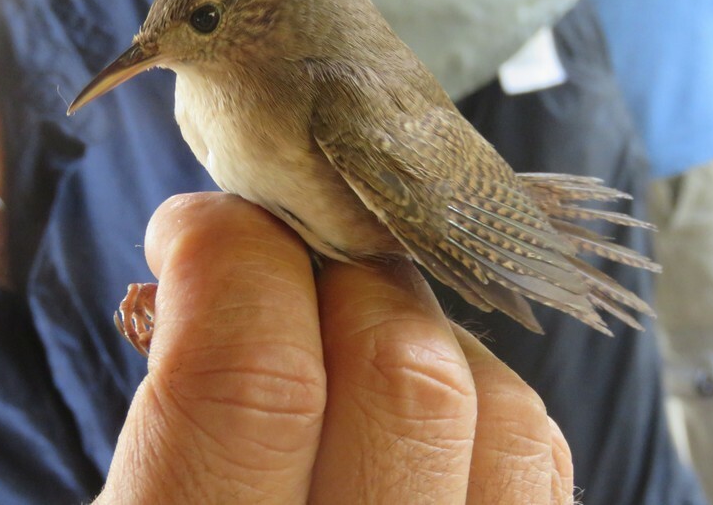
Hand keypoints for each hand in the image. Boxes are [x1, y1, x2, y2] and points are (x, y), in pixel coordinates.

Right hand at [96, 193, 572, 503]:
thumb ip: (176, 416)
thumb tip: (216, 270)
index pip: (252, 380)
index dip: (227, 260)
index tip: (199, 232)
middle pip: (404, 375)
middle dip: (333, 278)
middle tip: (278, 277)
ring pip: (508, 417)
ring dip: (418, 339)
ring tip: (344, 347)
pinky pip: (537, 479)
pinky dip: (478, 410)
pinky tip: (411, 421)